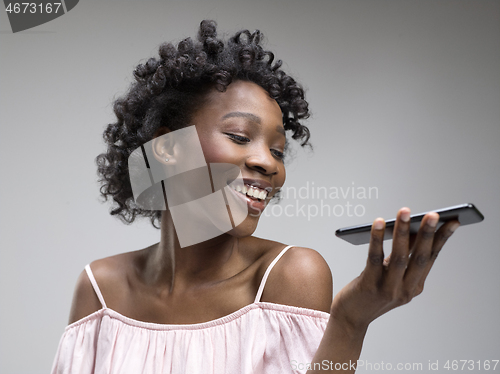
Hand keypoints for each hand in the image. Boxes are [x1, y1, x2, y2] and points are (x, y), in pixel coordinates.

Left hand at [331, 207, 459, 332]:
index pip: (431, 258)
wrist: (351, 318)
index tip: (453, 222)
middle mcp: (405, 290)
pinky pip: (374, 258)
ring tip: (404, 212)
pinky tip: (378, 223)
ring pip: (399, 257)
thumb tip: (409, 228)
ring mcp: (388, 290)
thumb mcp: (392, 277)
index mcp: (415, 286)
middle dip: (427, 234)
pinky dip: (377, 239)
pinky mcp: (369, 286)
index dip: (442, 239)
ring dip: (402, 232)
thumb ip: (402, 258)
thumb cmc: (371, 293)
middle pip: (419, 258)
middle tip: (433, 214)